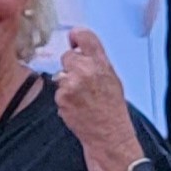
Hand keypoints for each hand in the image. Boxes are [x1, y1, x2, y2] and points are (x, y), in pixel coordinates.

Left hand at [54, 26, 142, 170]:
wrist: (109, 135)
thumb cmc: (112, 110)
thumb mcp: (112, 79)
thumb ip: (97, 63)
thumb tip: (82, 50)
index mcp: (101, 63)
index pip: (85, 36)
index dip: (76, 36)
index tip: (73, 39)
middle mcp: (87, 69)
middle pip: (67, 56)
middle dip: (71, 68)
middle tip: (81, 83)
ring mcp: (72, 83)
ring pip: (60, 75)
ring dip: (66, 84)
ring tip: (81, 98)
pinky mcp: (62, 97)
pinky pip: (57, 92)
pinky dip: (64, 99)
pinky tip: (77, 107)